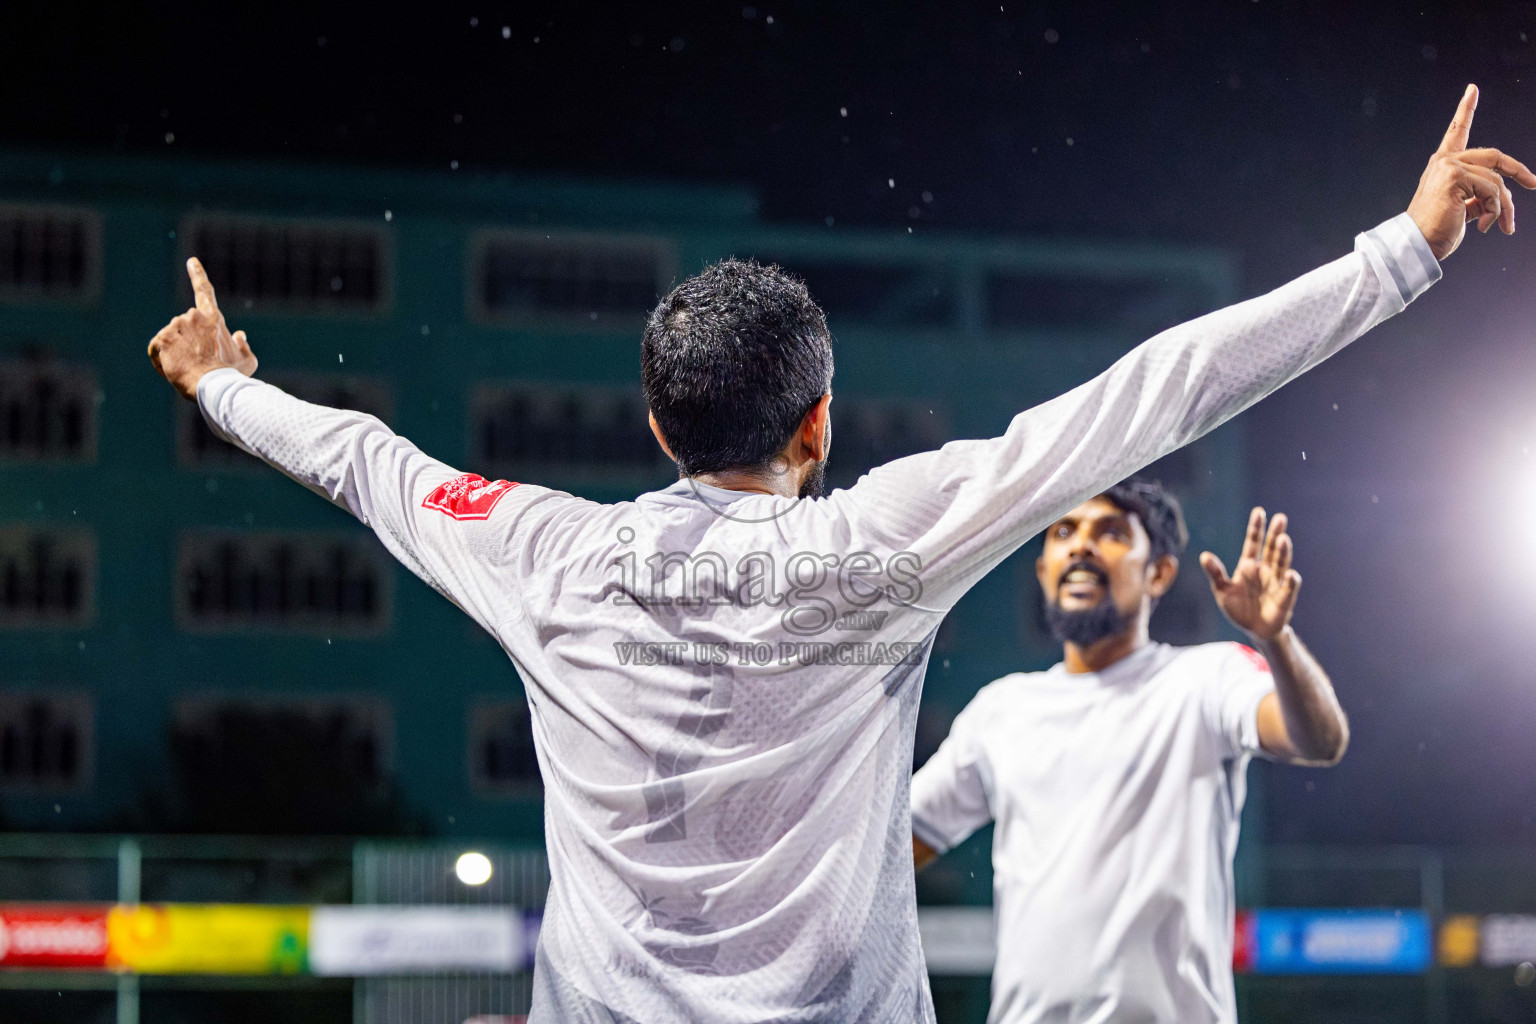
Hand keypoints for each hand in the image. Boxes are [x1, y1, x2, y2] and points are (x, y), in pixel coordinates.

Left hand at [147, 258, 256, 400]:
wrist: (212, 383)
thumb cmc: (230, 373)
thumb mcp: (246, 362)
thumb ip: (244, 347)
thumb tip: (240, 336)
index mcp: (212, 318)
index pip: (205, 291)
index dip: (198, 275)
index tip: (192, 261)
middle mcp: (192, 315)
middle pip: (184, 327)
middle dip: (186, 341)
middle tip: (198, 360)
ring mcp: (176, 325)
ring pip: (170, 339)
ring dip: (175, 352)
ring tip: (188, 368)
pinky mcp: (162, 337)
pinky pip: (157, 350)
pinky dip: (162, 361)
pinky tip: (174, 370)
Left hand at [1200, 507, 1299, 643]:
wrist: (1254, 630)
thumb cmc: (1239, 608)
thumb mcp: (1222, 590)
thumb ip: (1216, 573)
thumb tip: (1204, 555)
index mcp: (1249, 566)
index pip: (1253, 543)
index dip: (1256, 528)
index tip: (1259, 511)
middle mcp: (1265, 571)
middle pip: (1271, 549)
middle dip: (1275, 534)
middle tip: (1280, 518)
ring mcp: (1276, 583)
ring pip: (1281, 564)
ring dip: (1283, 552)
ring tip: (1283, 539)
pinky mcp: (1284, 599)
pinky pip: (1288, 588)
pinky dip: (1290, 581)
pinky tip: (1290, 574)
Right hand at [1407, 84, 1535, 259]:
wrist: (1418, 245)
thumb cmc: (1436, 230)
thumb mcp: (1463, 208)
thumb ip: (1479, 195)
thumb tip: (1502, 198)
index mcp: (1443, 166)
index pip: (1456, 133)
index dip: (1465, 110)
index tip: (1472, 90)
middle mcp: (1444, 162)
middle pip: (1494, 157)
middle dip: (1518, 171)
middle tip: (1534, 184)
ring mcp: (1449, 167)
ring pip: (1496, 181)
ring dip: (1505, 206)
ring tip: (1504, 225)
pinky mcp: (1454, 177)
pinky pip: (1491, 190)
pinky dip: (1495, 211)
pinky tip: (1485, 225)